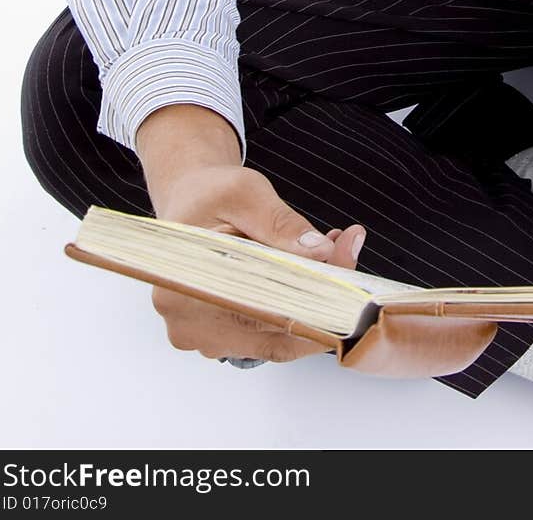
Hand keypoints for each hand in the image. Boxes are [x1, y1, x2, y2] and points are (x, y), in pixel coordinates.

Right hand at [150, 163, 366, 364]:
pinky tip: (317, 266)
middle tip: (347, 247)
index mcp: (185, 291)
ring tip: (333, 249)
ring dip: (316, 299)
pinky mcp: (227, 337)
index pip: (262, 309)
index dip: (313, 291)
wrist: (190, 202)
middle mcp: (191, 327)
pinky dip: (301, 304)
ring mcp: (209, 339)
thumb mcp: (244, 194)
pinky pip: (275, 331)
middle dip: (323, 292)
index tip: (343, 256)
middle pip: (277, 328)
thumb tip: (319, 252)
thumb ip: (280, 224)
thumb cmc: (209, 195)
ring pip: (281, 334)